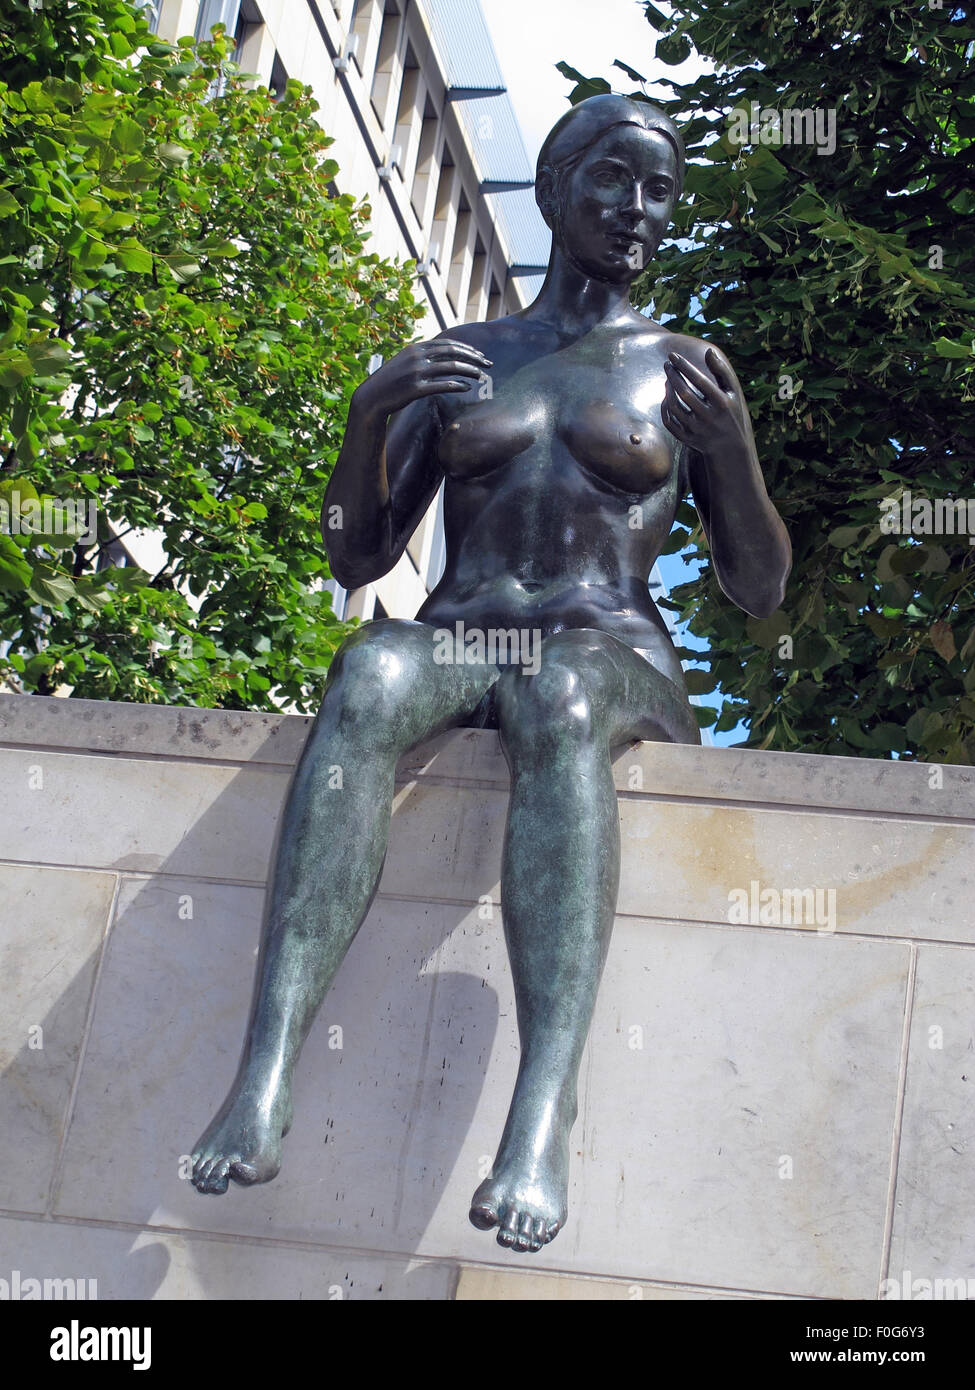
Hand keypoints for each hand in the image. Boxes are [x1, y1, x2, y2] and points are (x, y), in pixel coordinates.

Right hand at [354, 338, 491, 418]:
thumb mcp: (404, 363)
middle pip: (453, 353)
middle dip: (474, 357)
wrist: (372, 397)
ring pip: (451, 368)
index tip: (479, 355)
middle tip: (488, 364)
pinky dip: (458, 385)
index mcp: (415, 348)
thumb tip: (440, 356)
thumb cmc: (390, 382)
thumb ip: (421, 357)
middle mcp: (417, 357)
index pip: (447, 344)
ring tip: (481, 376)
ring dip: (470, 371)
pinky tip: (467, 388)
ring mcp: (416, 372)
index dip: (466, 348)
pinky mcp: (416, 389)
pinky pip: (443, 385)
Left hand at [661, 347, 748, 454]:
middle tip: (667, 364)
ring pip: (675, 407)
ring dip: (667, 390)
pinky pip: (670, 422)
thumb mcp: (732, 391)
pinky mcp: (688, 439)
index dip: (684, 366)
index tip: (672, 355)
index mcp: (722, 403)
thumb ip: (722, 371)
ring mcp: (698, 430)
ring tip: (668, 379)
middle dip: (673, 376)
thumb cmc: (730, 410)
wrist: (730, 446)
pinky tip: (666, 397)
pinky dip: (665, 408)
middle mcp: (710, 417)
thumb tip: (708, 351)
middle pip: (685, 393)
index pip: (699, 380)